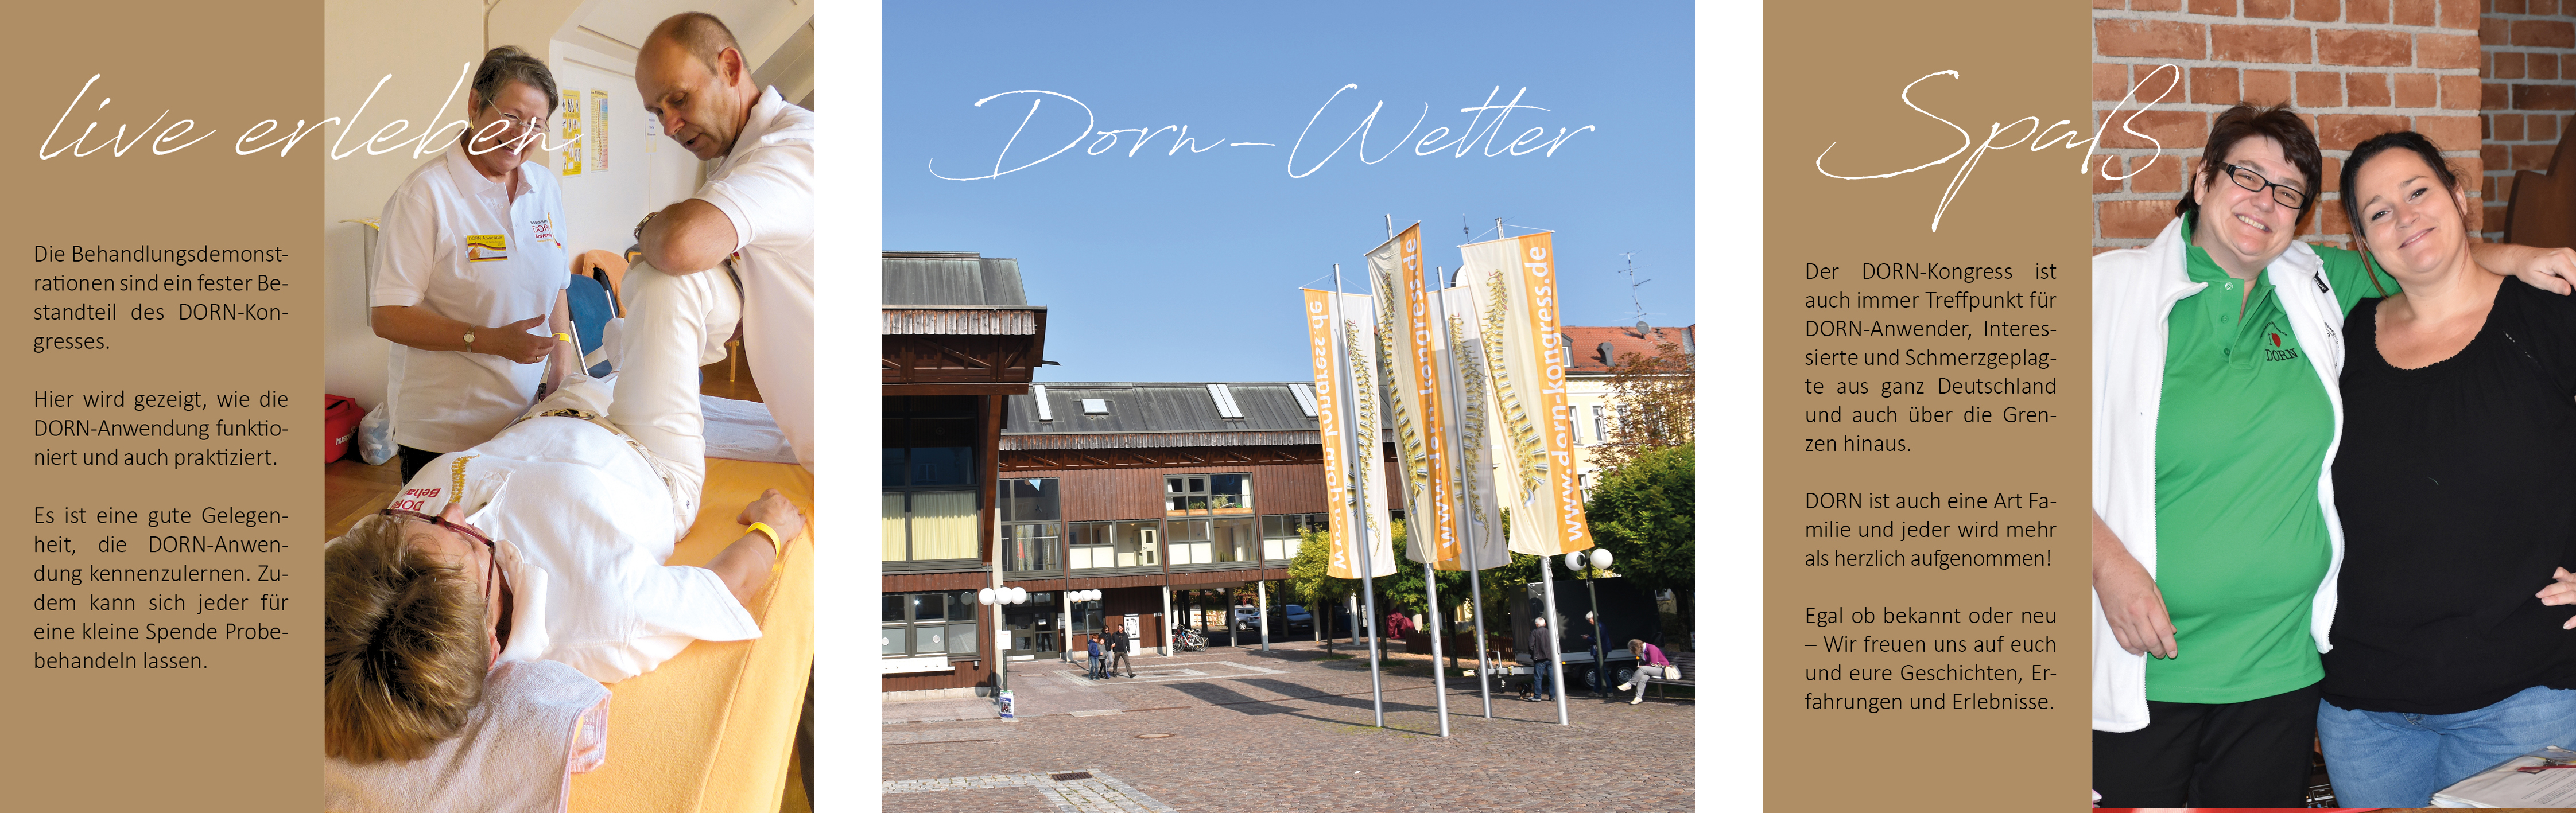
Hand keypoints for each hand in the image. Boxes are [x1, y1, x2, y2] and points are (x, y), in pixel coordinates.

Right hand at [477, 315, 554, 364]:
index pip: (550, 342)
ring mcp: (527, 358)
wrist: (495, 342)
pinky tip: (538, 352)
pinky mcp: (522, 361)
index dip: (555, 339)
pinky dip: (539, 357)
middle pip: (547, 350)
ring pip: (542, 357)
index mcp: (533, 342)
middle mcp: (532, 352)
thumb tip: (544, 316)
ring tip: (546, 346)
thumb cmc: (507, 332)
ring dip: (546, 352)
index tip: (557, 336)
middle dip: (552, 345)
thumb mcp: (522, 324)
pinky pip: (534, 361)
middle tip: (552, 340)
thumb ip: (534, 321)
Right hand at [738, 488, 805, 547]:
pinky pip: (801, 518)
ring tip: (782, 521)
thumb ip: (745, 513)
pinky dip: (798, 520)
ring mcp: (793, 510)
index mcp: (772, 495)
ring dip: (789, 513)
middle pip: (782, 501)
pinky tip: (794, 524)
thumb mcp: (748, 512)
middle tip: (771, 516)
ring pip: (793, 509)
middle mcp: (784, 500)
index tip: (763, 506)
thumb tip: (740, 518)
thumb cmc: (759, 516)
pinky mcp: (798, 521)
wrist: (770, 528)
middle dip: (778, 507)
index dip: (766, 499)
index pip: (770, 493)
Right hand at [2094, 513, 2177, 657]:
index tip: (2173, 652)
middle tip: (2164, 653)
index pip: (2163, 631)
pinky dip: (2132, 649)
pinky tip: (2138, 650)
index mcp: (2149, 604)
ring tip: (2152, 650)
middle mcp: (2136, 613)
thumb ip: (2164, 611)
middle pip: (2151, 641)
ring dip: (2147, 650)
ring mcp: (2123, 618)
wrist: (2108, 567)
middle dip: (2160, 651)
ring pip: (2137, 644)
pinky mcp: (2112, 621)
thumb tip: (2171, 630)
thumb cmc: (2133, 573)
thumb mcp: (2154, 589)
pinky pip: (2123, 641)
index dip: (2170, 645)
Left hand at [2503, 245, 2575, 295]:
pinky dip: (2575, 274)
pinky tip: (2568, 281)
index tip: (2573, 297)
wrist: (2521, 257)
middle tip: (2571, 293)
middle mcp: (2567, 253)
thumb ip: (2554, 285)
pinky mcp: (2571, 254)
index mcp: (2559, 260)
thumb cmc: (2526, 269)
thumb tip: (2569, 291)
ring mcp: (2570, 252)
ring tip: (2565, 285)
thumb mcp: (2536, 280)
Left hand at [2538, 567, 2575, 628]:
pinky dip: (2575, 620)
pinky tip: (2565, 625)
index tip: (2540, 576)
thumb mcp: (2571, 582)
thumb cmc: (2575, 589)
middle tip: (2538, 594)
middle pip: (2565, 586)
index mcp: (2573, 579)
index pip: (2562, 573)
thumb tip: (2538, 582)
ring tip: (2545, 602)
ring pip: (2572, 596)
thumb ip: (2559, 581)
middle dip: (2551, 589)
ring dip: (2559, 599)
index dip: (2553, 573)